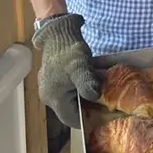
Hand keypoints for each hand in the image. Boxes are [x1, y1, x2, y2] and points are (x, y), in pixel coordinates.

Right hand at [32, 14, 101, 128]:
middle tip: (104, 106)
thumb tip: (94, 97)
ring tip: (99, 95)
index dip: (87, 121)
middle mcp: (48, 97)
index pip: (71, 120)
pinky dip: (77, 91)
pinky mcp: (51, 79)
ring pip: (68, 101)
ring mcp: (48, 88)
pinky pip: (66, 92)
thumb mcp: (80, 66)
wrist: (58, 32)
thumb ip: (86, 83)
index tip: (103, 117)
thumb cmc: (68, 51)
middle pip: (70, 112)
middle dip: (86, 110)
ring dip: (83, 100)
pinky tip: (89, 84)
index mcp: (53, 98)